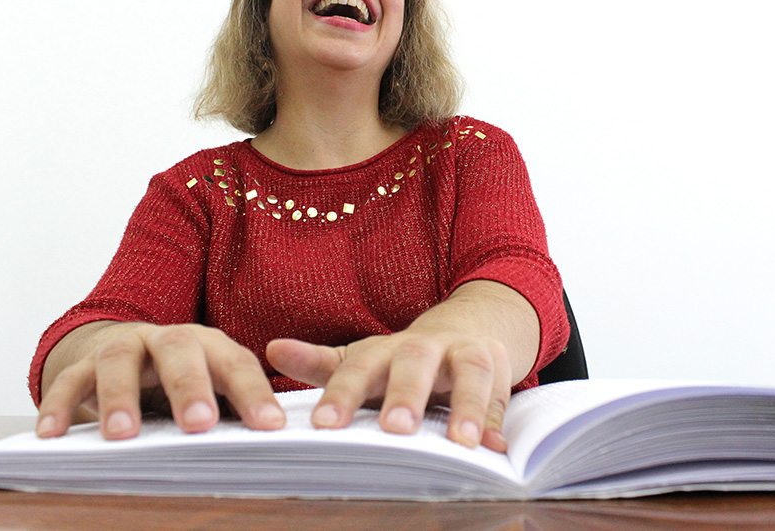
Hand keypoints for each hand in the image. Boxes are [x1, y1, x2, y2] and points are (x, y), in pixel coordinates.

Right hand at [36, 322, 284, 439]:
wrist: (129, 350)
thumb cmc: (183, 379)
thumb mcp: (214, 389)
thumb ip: (234, 411)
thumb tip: (267, 445)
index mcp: (210, 345)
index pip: (236, 364)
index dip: (253, 394)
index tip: (268, 427)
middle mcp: (168, 339)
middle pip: (180, 349)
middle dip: (189, 385)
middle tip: (199, 423)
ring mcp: (125, 347)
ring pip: (119, 359)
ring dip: (120, 395)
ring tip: (122, 435)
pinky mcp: (84, 363)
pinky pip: (70, 379)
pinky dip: (60, 404)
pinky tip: (53, 434)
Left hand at [266, 328, 512, 452]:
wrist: (467, 327)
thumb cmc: (403, 359)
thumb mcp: (364, 359)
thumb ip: (321, 363)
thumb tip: (272, 351)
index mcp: (385, 349)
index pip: (358, 367)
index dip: (342, 394)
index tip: (324, 425)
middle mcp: (425, 346)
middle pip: (414, 361)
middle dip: (406, 393)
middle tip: (395, 429)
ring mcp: (465, 353)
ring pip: (469, 371)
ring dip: (467, 405)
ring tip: (462, 443)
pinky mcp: (498, 367)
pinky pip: (502, 392)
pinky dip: (500, 420)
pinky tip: (496, 448)